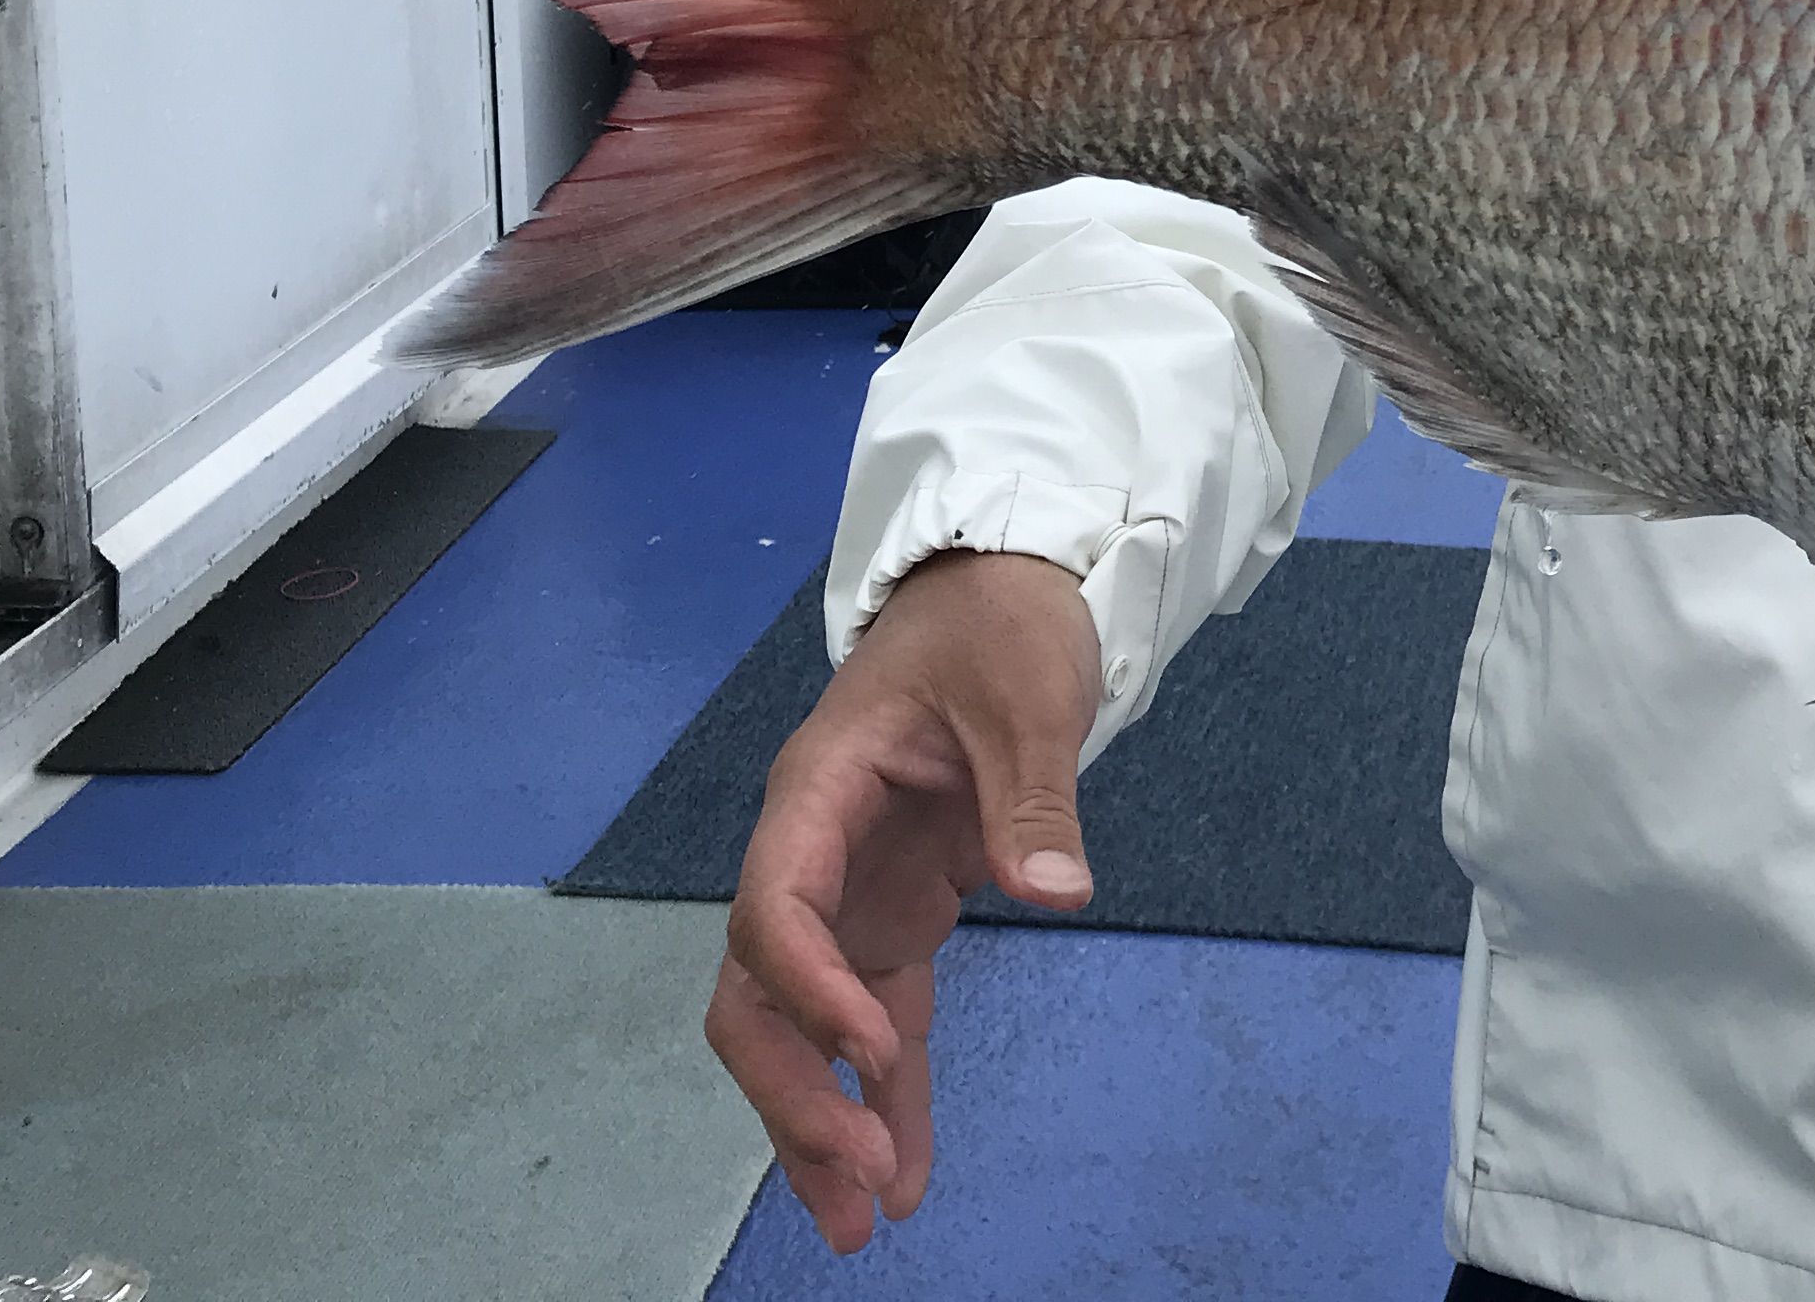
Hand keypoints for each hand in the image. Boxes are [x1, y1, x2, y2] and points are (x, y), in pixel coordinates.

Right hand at [705, 550, 1101, 1252]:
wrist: (1000, 588)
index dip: (810, 991)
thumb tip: (1054, 890)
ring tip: (863, 1226)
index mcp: (820, 789)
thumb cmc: (1000, 622)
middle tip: (858, 1182)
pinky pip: (876, 1024)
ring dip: (821, 1122)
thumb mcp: (1027, 691)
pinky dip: (888, 1096)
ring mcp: (847, 895)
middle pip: (761, 994)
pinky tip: (908, 1172)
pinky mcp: (894, 919)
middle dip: (795, 1093)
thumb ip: (1033, 793)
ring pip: (802, 1029)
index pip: (775, 909)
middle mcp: (813, 854)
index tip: (875, 1055)